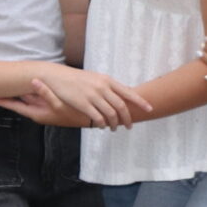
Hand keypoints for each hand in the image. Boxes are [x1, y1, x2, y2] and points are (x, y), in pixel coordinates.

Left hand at [0, 88, 88, 128]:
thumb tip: (33, 80)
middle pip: (18, 99)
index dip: (2, 101)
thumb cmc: (73, 115)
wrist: (87, 119)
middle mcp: (36, 110)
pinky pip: (35, 94)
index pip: (15, 106)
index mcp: (36, 113)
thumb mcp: (59, 105)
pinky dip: (28, 88)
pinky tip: (26, 81)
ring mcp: (42, 106)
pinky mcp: (48, 103)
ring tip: (5, 80)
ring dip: (16, 89)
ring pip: (25, 95)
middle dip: (7, 92)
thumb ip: (46, 93)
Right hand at [30, 65, 153, 127]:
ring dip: (115, 124)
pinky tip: (101, 126)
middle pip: (121, 106)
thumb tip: (121, 96)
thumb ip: (108, 86)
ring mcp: (93, 96)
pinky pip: (97, 118)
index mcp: (107, 80)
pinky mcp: (83, 104)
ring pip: (111, 114)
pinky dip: (102, 124)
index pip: (128, 92)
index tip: (149, 108)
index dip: (140, 102)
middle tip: (129, 126)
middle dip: (127, 118)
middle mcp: (102, 87)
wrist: (57, 77)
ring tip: (115, 128)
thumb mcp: (95, 78)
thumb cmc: (77, 79)